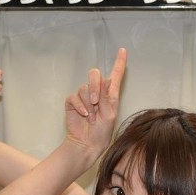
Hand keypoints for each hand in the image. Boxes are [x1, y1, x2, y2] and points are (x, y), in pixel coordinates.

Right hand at [64, 48, 126, 165]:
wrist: (87, 143)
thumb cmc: (102, 132)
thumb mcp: (110, 114)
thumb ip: (107, 96)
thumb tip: (104, 79)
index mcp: (110, 94)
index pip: (115, 75)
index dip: (119, 62)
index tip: (122, 50)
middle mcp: (97, 92)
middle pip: (95, 75)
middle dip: (94, 85)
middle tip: (96, 101)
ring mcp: (84, 97)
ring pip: (84, 87)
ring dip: (87, 102)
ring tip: (91, 117)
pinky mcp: (72, 102)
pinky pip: (74, 96)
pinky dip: (79, 105)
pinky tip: (84, 115)